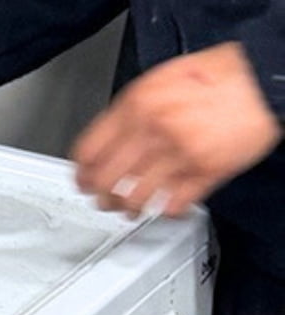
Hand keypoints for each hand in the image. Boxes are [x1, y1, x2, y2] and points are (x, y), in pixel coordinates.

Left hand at [73, 42, 281, 217]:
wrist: (262, 80)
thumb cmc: (218, 76)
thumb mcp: (159, 80)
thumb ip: (131, 109)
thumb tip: (110, 136)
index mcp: (135, 106)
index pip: (87, 151)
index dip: (79, 172)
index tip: (80, 179)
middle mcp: (152, 132)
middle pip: (104, 180)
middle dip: (98, 196)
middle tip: (100, 200)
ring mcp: (179, 155)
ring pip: (134, 198)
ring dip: (127, 209)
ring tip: (128, 210)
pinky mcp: (206, 173)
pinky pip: (174, 205)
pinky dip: (167, 212)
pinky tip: (166, 209)